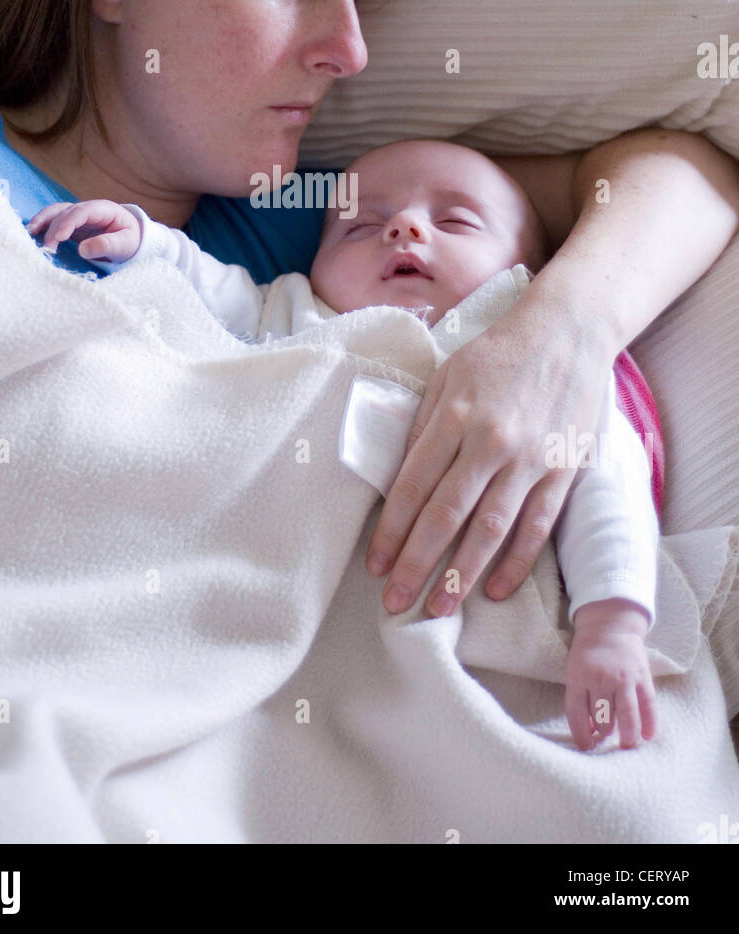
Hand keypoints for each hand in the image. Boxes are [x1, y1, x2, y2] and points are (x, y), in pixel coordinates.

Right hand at [26, 200, 140, 262]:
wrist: (128, 239)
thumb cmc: (128, 240)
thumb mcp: (124, 244)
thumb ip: (106, 245)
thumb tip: (82, 250)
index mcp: (103, 209)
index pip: (82, 212)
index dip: (68, 222)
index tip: (58, 238)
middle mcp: (87, 208)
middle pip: (66, 212)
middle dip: (53, 228)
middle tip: (47, 249)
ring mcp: (77, 215)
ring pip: (56, 212)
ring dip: (42, 221)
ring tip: (29, 233)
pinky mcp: (70, 224)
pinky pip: (53, 220)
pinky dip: (42, 225)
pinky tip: (31, 234)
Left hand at [365, 283, 613, 615]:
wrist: (568, 332)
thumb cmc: (497, 353)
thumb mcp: (446, 376)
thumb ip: (422, 426)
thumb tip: (397, 479)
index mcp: (454, 415)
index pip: (412, 486)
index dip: (391, 531)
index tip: (374, 565)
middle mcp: (490, 441)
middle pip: (446, 516)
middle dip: (416, 564)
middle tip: (394, 602)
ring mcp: (531, 459)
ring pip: (491, 530)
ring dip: (461, 576)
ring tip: (439, 609)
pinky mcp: (563, 470)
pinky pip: (537, 527)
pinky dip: (516, 563)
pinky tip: (495, 590)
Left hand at [565, 599, 655, 749]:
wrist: (609, 625)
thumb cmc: (588, 652)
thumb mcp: (575, 671)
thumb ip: (580, 699)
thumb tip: (592, 731)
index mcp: (579, 677)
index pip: (576, 714)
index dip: (581, 735)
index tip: (587, 747)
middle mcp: (601, 679)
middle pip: (603, 718)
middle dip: (605, 734)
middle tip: (607, 738)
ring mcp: (623, 677)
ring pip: (627, 716)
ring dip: (628, 736)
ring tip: (628, 745)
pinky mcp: (642, 676)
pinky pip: (648, 704)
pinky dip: (649, 723)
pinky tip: (647, 735)